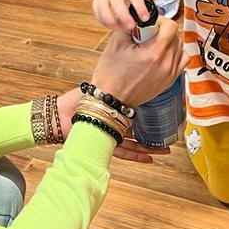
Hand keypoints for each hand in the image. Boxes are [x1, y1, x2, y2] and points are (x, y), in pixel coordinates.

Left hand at [56, 87, 170, 162]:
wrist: (59, 115)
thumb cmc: (74, 101)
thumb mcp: (98, 88)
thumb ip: (112, 85)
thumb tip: (126, 71)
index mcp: (113, 111)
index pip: (136, 113)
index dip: (150, 114)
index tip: (163, 113)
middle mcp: (113, 124)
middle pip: (138, 131)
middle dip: (154, 135)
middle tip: (169, 137)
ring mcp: (110, 136)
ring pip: (134, 144)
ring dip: (150, 148)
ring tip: (165, 150)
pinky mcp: (105, 144)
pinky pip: (124, 152)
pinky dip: (137, 155)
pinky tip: (150, 157)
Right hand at [90, 16, 185, 107]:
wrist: (111, 98)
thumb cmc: (111, 73)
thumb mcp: (116, 43)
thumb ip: (130, 25)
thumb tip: (138, 15)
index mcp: (153, 53)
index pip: (170, 27)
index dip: (160, 20)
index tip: (149, 23)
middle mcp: (166, 64)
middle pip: (176, 36)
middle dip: (163, 30)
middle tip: (148, 34)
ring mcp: (170, 74)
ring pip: (180, 47)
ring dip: (170, 41)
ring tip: (154, 44)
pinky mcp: (170, 81)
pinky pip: (182, 61)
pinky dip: (176, 54)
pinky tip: (163, 54)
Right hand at [91, 0, 154, 30]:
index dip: (139, 7)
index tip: (145, 18)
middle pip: (116, 2)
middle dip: (123, 16)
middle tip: (131, 27)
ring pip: (103, 7)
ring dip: (109, 20)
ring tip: (118, 29)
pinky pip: (96, 9)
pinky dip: (101, 19)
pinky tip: (110, 25)